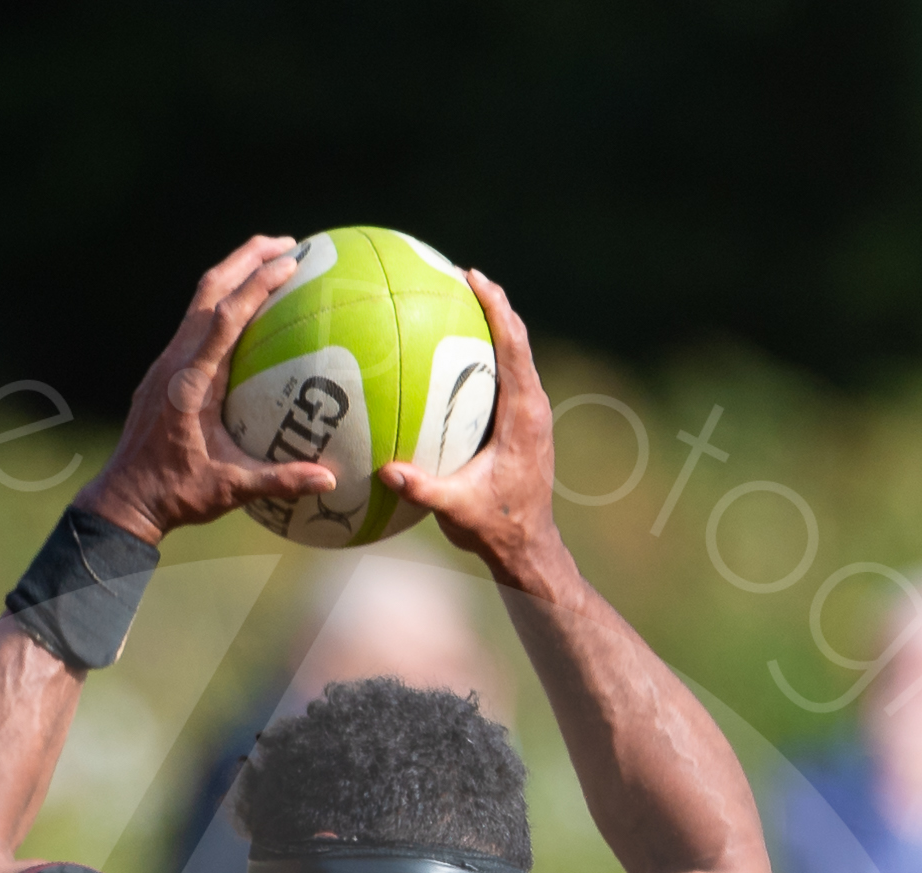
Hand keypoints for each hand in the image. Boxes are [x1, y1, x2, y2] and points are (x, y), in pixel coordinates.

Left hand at [77, 238, 337, 542]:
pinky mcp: (163, 371)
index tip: (291, 262)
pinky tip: (247, 315)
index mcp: (190, 381)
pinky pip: (195, 324)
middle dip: (248, 258)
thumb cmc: (176, 495)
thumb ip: (279, 482)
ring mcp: (165, 362)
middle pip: (210, 289)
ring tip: (270, 264)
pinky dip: (223, 306)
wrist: (124, 499)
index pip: (226, 317)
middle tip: (289, 244)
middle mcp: (175, 361)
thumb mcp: (230, 490)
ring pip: (199, 301)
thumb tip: (329, 480)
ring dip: (234, 276)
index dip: (258, 284)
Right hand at [377, 271, 566, 592]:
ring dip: (492, 327)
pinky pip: (506, 379)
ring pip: (515, 356)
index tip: (473, 276)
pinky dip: (486, 359)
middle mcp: (534, 407)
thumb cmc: (497, 528)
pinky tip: (453, 358)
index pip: (513, 346)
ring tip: (459, 304)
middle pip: (517, 338)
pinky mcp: (524, 426)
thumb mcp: (457, 511)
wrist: (528, 548)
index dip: (496, 306)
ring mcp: (532, 415)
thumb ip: (424, 490)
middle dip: (492, 304)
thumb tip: (387, 473)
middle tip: (460, 275)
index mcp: (524, 415)